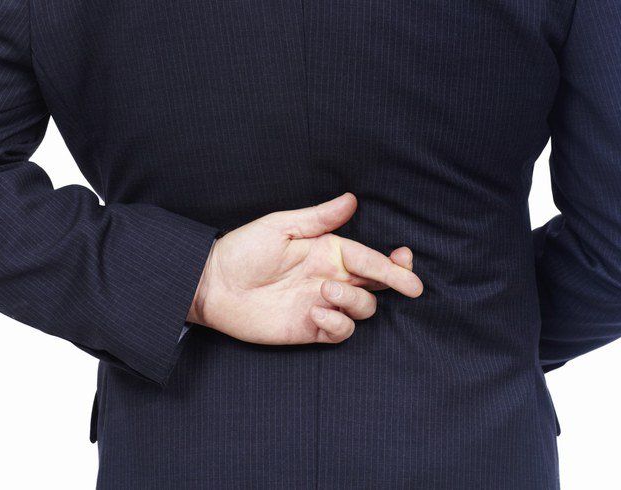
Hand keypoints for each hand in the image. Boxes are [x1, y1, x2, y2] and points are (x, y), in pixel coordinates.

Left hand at [187, 193, 423, 343]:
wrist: (213, 284)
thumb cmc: (242, 250)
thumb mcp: (280, 226)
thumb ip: (318, 218)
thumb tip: (351, 199)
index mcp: (328, 251)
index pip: (369, 257)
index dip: (392, 262)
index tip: (406, 260)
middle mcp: (330, 278)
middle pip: (377, 283)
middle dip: (396, 282)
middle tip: (407, 285)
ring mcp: (322, 304)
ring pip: (363, 308)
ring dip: (354, 300)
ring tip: (326, 291)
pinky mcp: (311, 328)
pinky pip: (340, 331)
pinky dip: (337, 323)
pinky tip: (317, 311)